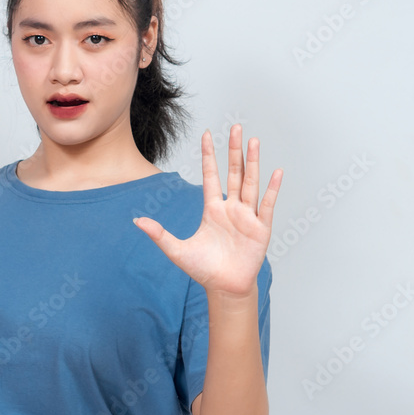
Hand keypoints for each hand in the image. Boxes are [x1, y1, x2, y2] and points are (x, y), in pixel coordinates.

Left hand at [133, 124, 281, 298]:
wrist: (225, 288)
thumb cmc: (204, 269)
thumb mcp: (177, 250)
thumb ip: (159, 234)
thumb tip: (137, 221)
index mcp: (212, 209)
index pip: (211, 175)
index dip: (209, 155)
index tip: (207, 134)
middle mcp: (231, 208)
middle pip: (233, 172)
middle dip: (234, 150)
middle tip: (236, 127)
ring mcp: (247, 216)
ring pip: (250, 183)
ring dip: (252, 162)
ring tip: (254, 141)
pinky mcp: (261, 228)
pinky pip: (267, 205)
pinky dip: (272, 189)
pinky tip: (276, 172)